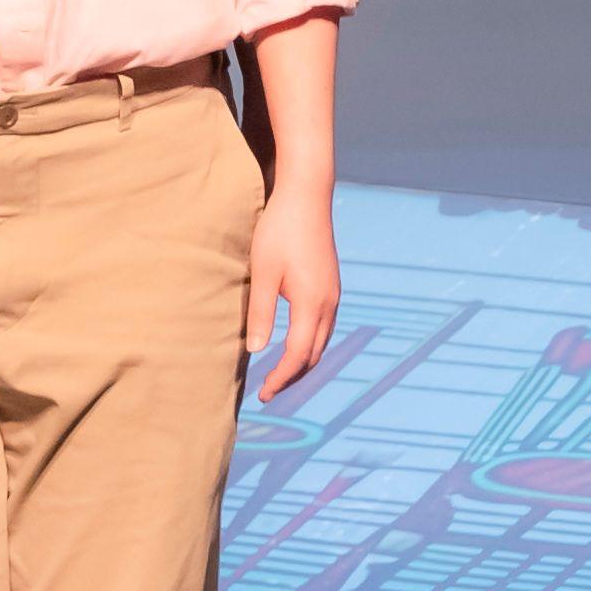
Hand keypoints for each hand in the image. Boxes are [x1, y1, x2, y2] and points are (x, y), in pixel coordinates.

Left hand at [244, 191, 340, 400]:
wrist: (306, 195)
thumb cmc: (279, 230)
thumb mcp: (263, 272)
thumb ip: (261, 312)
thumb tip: (257, 351)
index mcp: (312, 304)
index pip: (298, 355)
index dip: (281, 378)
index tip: (264, 394)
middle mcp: (329, 303)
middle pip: (315, 354)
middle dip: (293, 376)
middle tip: (269, 391)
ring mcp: (333, 293)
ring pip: (322, 341)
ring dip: (303, 361)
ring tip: (280, 373)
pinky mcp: (331, 284)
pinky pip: (324, 326)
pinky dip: (310, 343)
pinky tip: (294, 342)